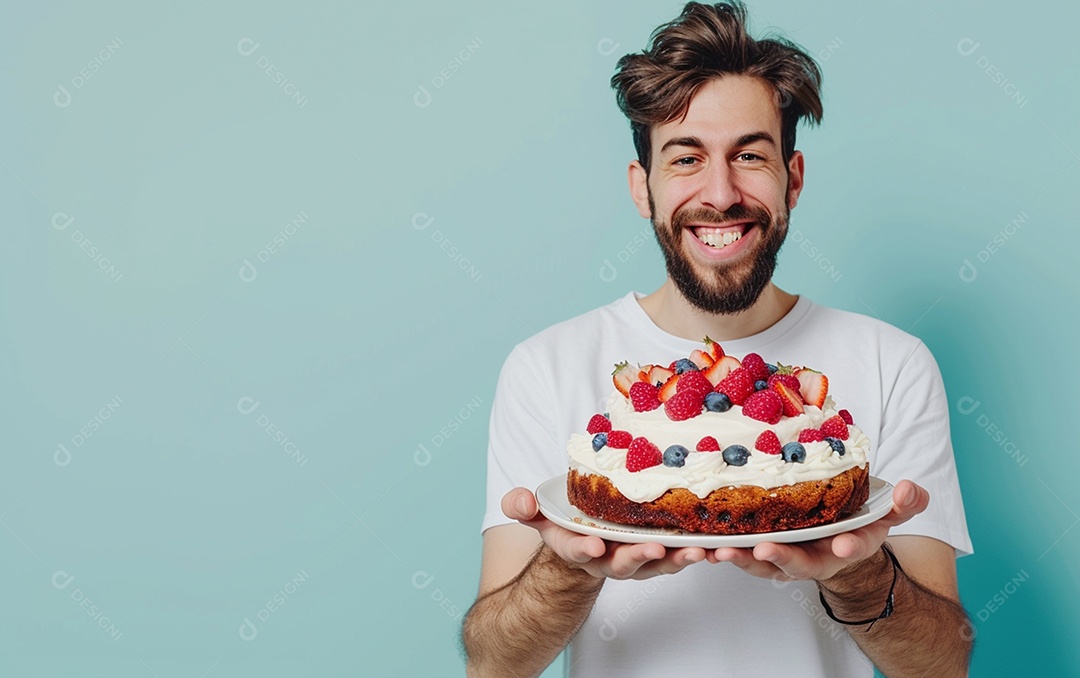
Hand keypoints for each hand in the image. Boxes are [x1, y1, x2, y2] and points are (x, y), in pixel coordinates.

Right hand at [501, 487, 711, 579]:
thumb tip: (518, 501)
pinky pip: (679, 553)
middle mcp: (609, 558)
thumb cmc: (566, 520)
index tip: (592, 546)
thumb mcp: (538, 512)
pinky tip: (716, 544)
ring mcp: (637, 557)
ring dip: (678, 559)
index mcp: (578, 547)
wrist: (589, 534)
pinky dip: (697, 551)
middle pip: (625, 563)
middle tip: (654, 548)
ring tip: (697, 551)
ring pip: (659, 563)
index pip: (578, 550)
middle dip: (639, 556)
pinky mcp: (661, 550)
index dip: (584, 549)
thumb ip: (522, 507)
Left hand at [711, 479, 929, 582]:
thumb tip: (911, 489)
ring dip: (738, 558)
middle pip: (793, 563)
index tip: (845, 545)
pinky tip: (700, 541)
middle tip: (762, 551)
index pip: (848, 550)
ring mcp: (781, 555)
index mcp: (842, 548)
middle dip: (778, 558)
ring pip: (758, 561)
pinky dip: (720, 547)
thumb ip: (904, 504)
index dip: (848, 548)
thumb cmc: (855, 524)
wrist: (830, 539)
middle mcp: (810, 557)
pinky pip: (736, 550)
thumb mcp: (885, 514)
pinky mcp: (756, 548)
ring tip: (718, 550)